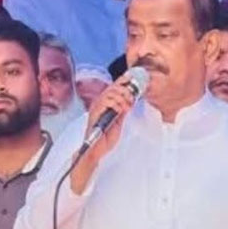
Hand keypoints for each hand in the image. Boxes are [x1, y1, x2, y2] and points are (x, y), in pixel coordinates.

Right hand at [70, 74, 134, 193]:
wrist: (97, 149)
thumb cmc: (104, 138)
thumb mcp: (119, 121)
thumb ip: (123, 111)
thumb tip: (130, 101)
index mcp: (105, 103)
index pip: (114, 87)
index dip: (123, 80)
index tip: (132, 79)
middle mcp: (99, 103)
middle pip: (113, 87)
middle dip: (125, 90)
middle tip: (131, 99)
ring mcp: (97, 107)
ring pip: (110, 93)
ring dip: (121, 98)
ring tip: (126, 107)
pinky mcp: (95, 113)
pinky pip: (106, 102)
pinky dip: (115, 104)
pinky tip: (119, 110)